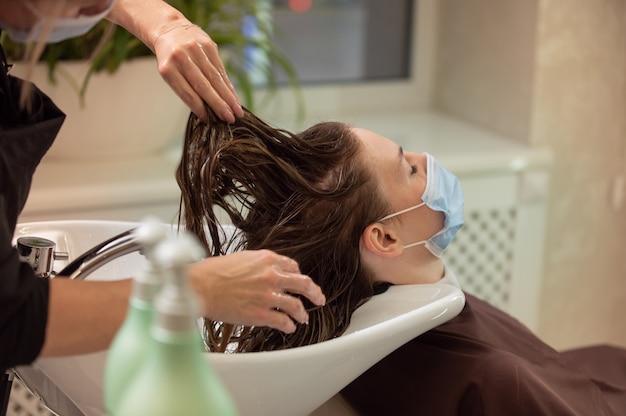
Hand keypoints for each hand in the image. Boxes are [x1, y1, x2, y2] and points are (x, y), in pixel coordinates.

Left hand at [153, 24, 243, 122]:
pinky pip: (221, 69)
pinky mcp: (209, 45)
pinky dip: (228, 86)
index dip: (200, 109)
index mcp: (168, 69)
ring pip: (215, 79)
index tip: (211, 120)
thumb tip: (207, 111)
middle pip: (203, 87)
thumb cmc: (170, 59)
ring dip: (228, 97)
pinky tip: (234, 97)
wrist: (171, 30)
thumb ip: (186, 89)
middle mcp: (181, 58)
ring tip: (237, 111)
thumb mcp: (171, 73)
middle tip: (230, 119)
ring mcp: (196, 50)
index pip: (187, 94)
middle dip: (219, 105)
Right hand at [187, 250, 325, 333]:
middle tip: (319, 299)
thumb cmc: (213, 272)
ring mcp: (267, 296)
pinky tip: (289, 328)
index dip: (297, 275)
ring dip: (302, 313)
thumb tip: (265, 270)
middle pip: (304, 284)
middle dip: (315, 292)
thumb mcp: (242, 258)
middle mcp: (271, 276)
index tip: (299, 282)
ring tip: (303, 318)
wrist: (199, 286)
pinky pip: (283, 321)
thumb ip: (258, 264)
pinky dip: (289, 326)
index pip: (293, 266)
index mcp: (267, 259)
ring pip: (296, 305)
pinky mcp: (260, 314)